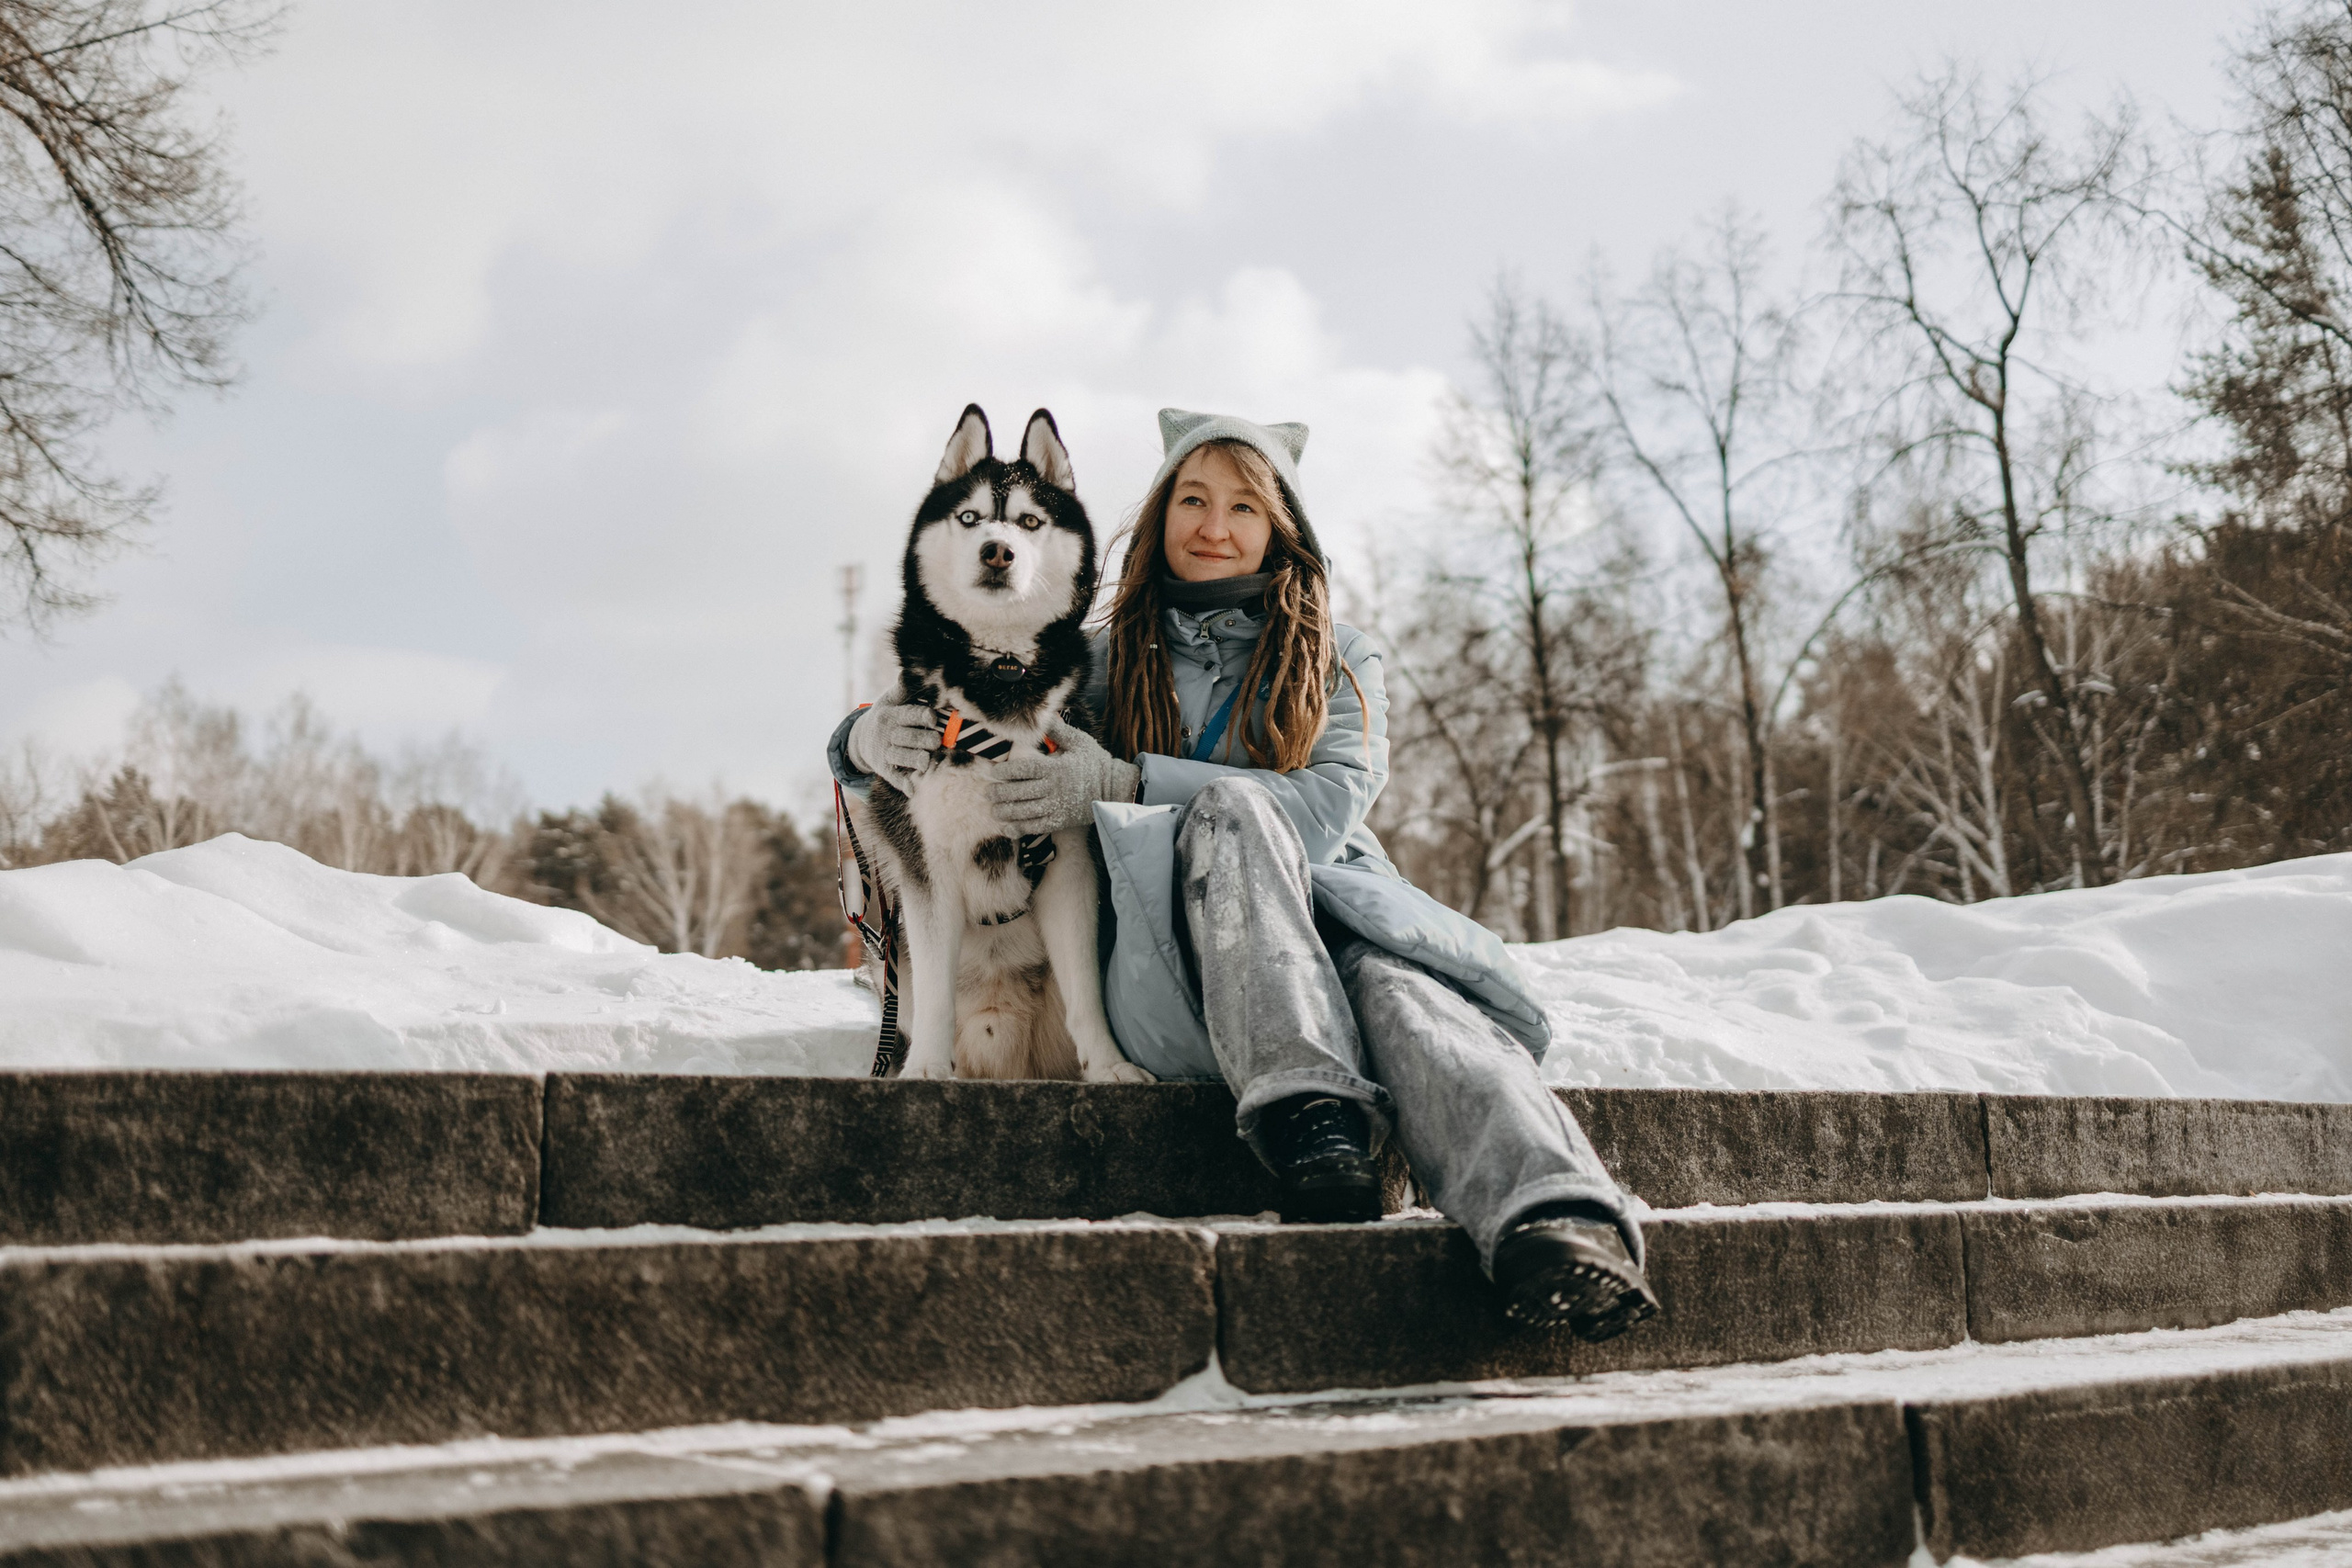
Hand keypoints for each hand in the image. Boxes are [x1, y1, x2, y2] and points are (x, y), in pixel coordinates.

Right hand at [848, 697, 940, 781]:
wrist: (863, 738)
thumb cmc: (887, 715)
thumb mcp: (890, 699)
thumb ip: (903, 688)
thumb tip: (909, 671)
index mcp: (891, 715)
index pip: (909, 715)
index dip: (922, 716)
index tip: (933, 717)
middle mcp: (887, 735)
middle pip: (909, 738)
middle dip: (925, 739)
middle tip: (937, 740)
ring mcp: (885, 754)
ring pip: (904, 758)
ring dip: (917, 760)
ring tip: (928, 759)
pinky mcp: (885, 770)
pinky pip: (896, 778)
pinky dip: (905, 784)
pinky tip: (914, 788)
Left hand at [986, 723, 1139, 834]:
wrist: (1115, 789)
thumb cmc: (1095, 763)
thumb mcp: (1079, 742)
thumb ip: (1058, 730)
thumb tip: (1044, 714)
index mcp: (1055, 768)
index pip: (1024, 769)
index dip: (1006, 772)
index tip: (994, 773)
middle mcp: (1054, 788)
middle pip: (1019, 792)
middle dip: (1000, 793)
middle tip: (988, 793)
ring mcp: (1057, 807)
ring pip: (1024, 811)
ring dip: (1006, 812)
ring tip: (994, 810)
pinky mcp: (1061, 821)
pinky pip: (1036, 827)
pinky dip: (1020, 829)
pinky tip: (1008, 828)